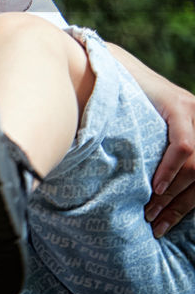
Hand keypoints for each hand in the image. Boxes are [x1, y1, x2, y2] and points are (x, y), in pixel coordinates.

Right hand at [137, 71, 194, 236]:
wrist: (108, 68)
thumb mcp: (147, 136)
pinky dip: (171, 171)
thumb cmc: (122, 104)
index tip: (164, 226)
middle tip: (157, 224)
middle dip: (180, 207)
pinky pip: (184, 147)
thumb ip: (158, 158)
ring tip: (152, 211)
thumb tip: (152, 197)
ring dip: (174, 196)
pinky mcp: (181, 106)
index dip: (186, 208)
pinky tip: (156, 187)